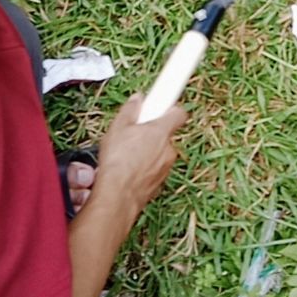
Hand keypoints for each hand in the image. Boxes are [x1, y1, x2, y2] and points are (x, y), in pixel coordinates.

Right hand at [95, 94, 186, 222]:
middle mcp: (169, 149)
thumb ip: (131, 110)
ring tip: (127, 155)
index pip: (178, 113)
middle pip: (166, 135)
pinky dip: (145, 168)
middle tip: (133, 135)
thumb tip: (137, 100)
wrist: (118, 196)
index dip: (170, 109)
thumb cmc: (118, 162)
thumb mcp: (118, 127)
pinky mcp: (159, 184)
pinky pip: (154, 170)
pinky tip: (129, 170)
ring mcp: (166, 168)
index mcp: (161, 131)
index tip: (161, 106)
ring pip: (160, 154)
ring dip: (148, 152)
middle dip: (152, 133)